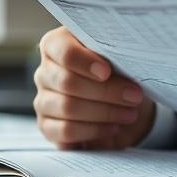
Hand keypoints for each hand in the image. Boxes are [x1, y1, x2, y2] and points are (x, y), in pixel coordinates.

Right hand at [33, 26, 155, 149]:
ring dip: (105, 112)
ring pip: (68, 108)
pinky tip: (114, 126)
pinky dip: (94, 130)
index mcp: (58, 45)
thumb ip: (114, 54)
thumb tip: (125, 59)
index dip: (85, 62)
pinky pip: (66, 131)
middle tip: (134, 96)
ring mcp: (43, 100)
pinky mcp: (47, 126)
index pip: (64, 51)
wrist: (120, 100)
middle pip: (68, 82)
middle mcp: (45, 72)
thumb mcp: (119, 57)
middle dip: (106, 91)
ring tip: (130, 113)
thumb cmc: (118, 71)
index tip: (107, 72)